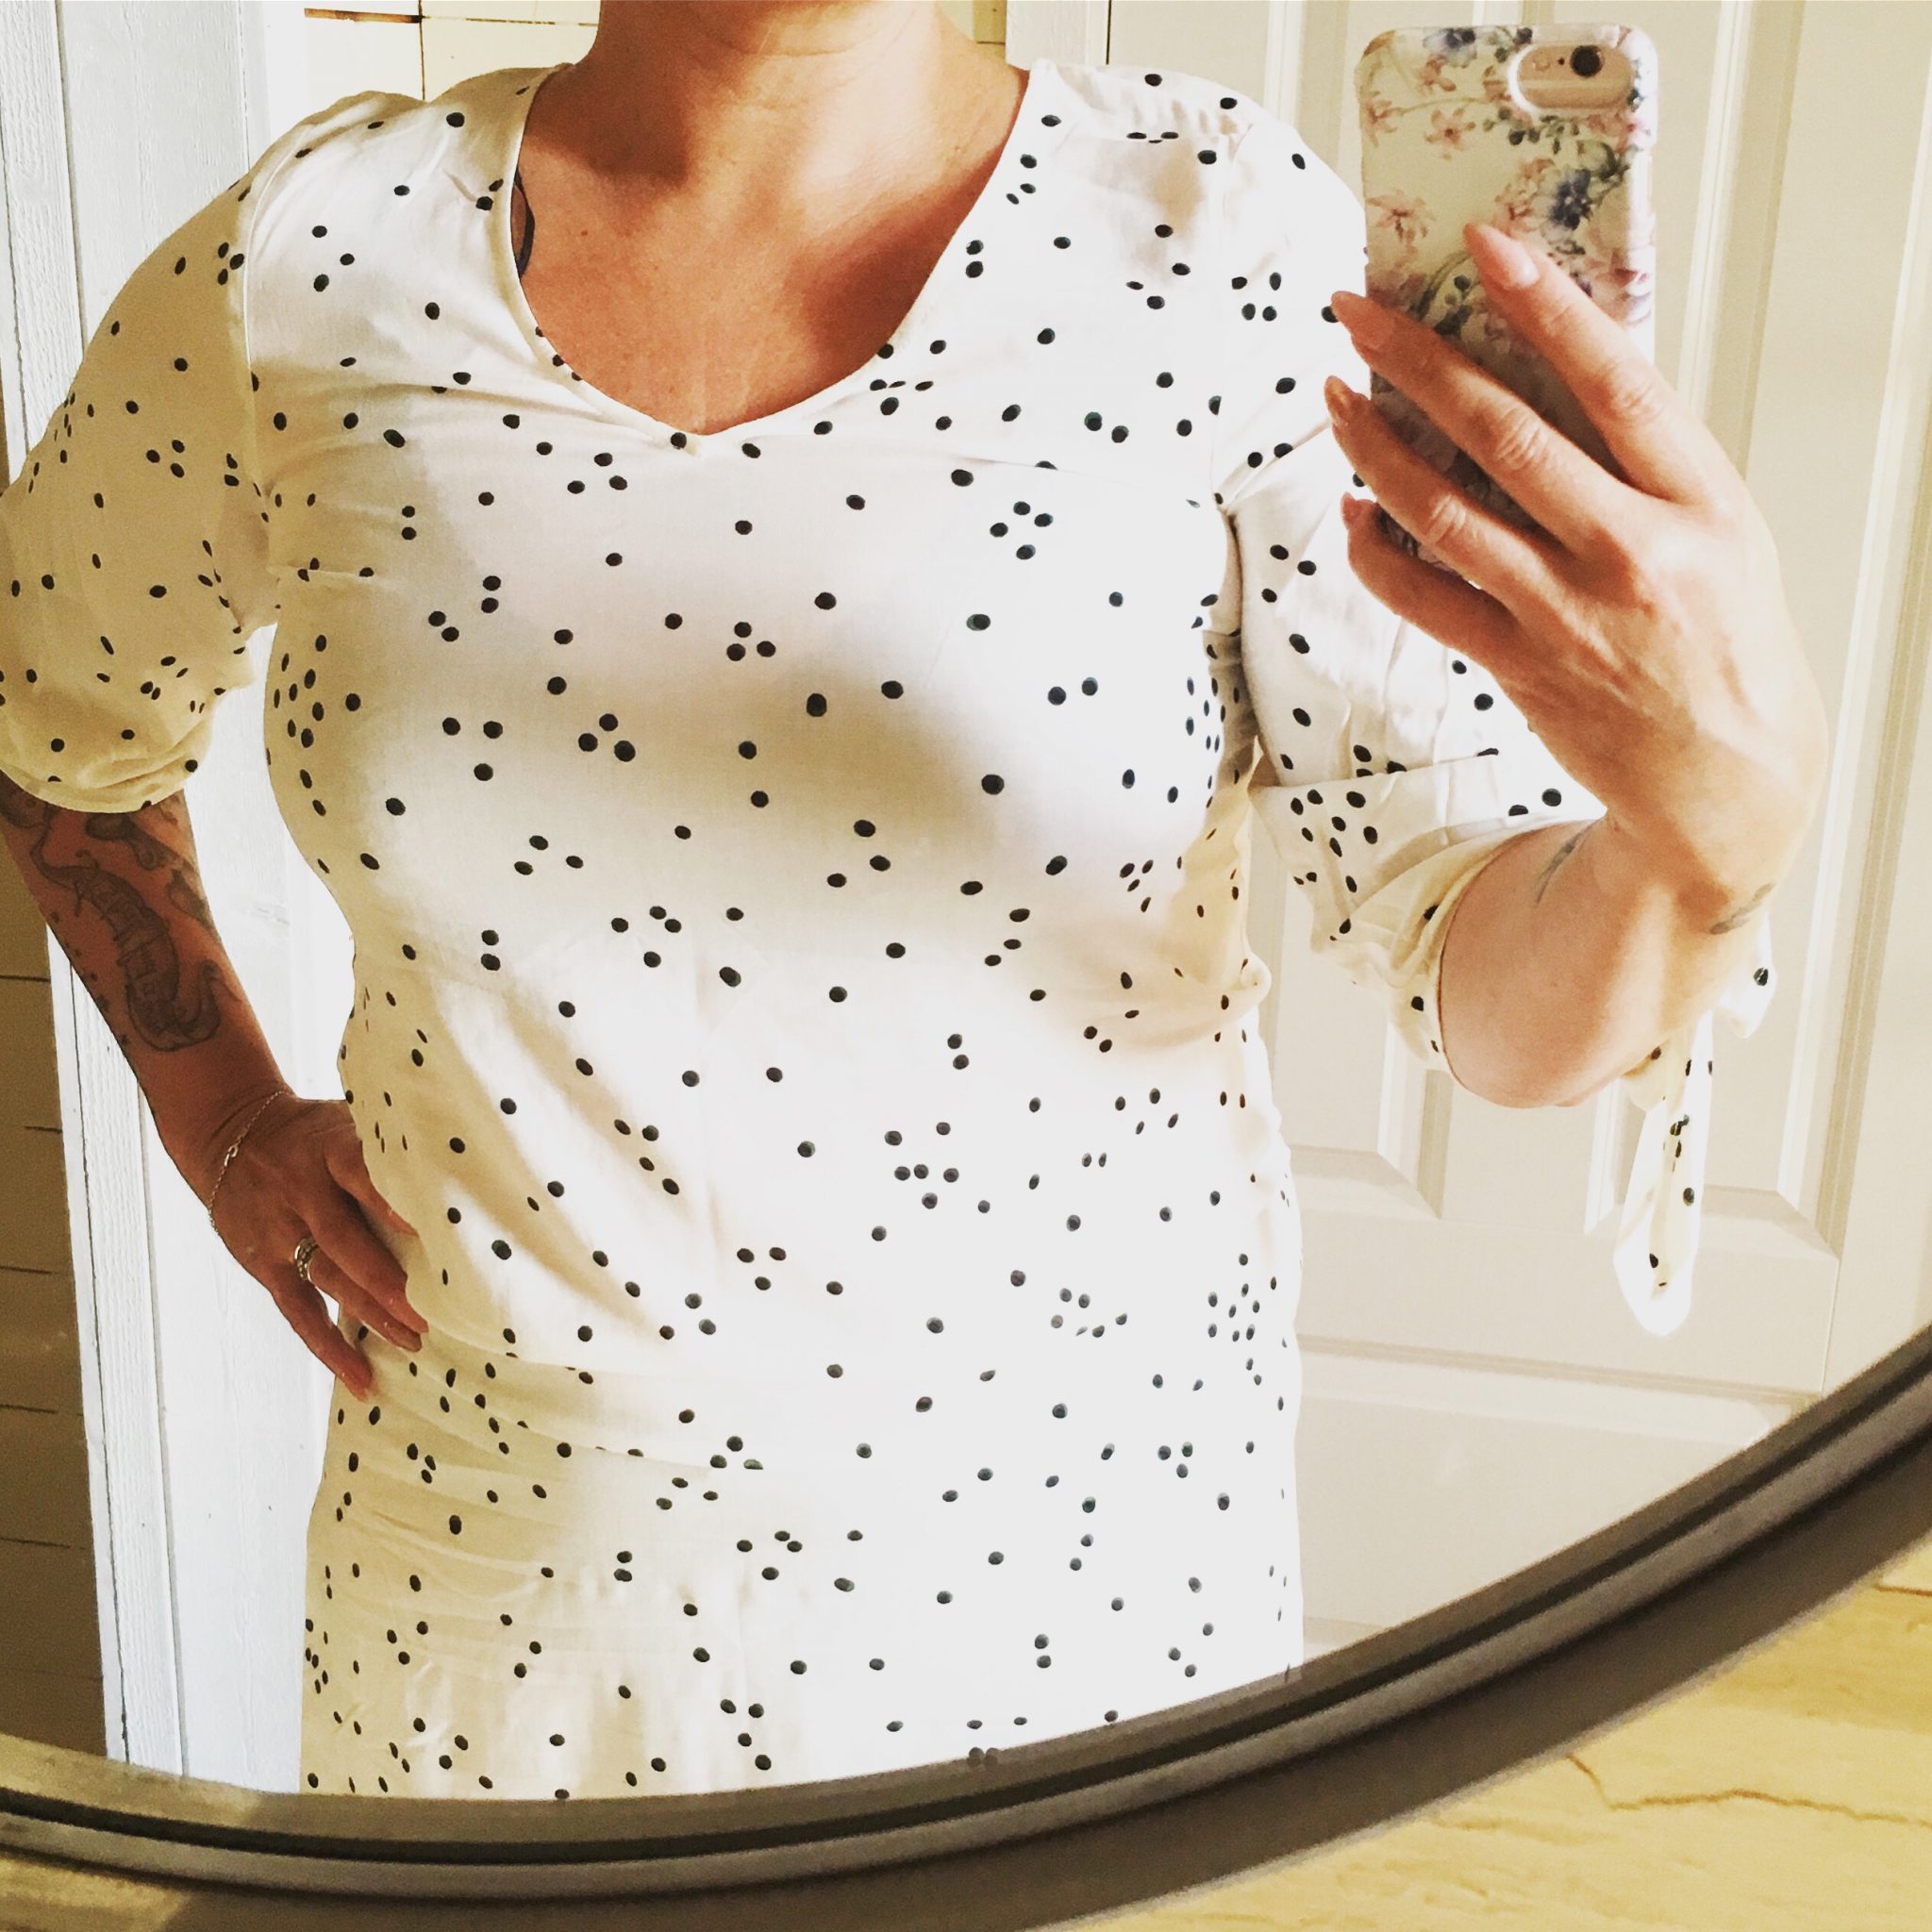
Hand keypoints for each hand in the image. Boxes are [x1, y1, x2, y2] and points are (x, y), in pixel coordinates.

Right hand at [198, 1087, 425, 1399]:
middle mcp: (301, 1191)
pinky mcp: (265, 1264)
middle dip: (389, 1281)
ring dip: (371, 1316)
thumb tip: (462, 1168)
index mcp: (328, 1148)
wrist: (231, 1134)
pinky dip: (329, 1348)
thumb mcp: (343, 1120)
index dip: (390, 1201)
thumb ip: (386, 1147)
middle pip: (346, 1240)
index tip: (427, 1228)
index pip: (359, 1173)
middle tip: (433, 1311)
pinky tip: (361, 1377)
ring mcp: (280, 1231)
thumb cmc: (313, 1132)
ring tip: (414, 1342)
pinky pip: (298, 1313)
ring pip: (328, 1280)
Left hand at [1321, 220, 1830, 925]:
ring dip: (1375, 450)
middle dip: (1418, 364)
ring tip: (1335, 399)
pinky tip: (1352, 511)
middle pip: (1506, 436)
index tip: (1486, 248)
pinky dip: (1377, 553)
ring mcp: (1566, 616)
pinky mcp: (1518, 667)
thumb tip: (1550, 370)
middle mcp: (1632, 553)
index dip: (1547, 306)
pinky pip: (1424, 599)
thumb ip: (1646, 458)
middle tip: (1358, 314)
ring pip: (1443, 516)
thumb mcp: (1722, 527)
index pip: (1617, 381)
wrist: (1727, 777)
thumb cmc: (1725, 635)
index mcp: (1699, 500)